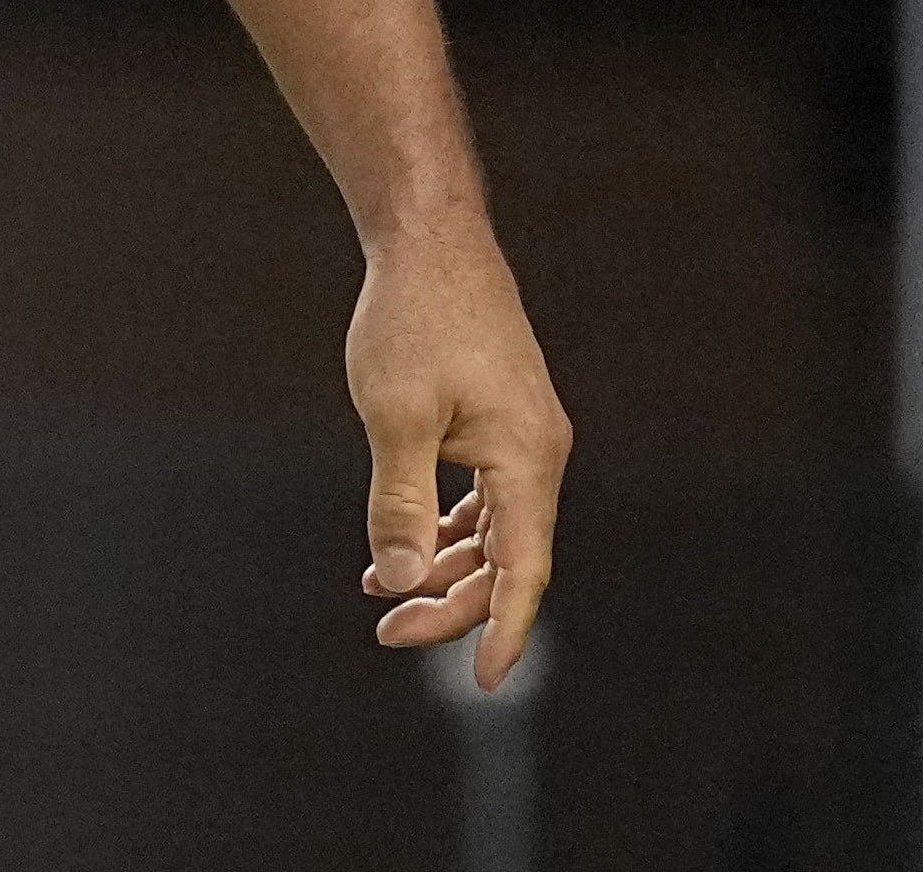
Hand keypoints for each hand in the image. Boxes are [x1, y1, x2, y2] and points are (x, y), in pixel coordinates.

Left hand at [350, 219, 567, 685]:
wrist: (431, 241)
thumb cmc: (412, 319)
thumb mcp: (393, 413)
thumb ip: (398, 500)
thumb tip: (398, 579)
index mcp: (528, 459)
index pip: (522, 571)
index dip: (501, 630)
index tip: (478, 681)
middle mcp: (540, 455)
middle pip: (507, 559)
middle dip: (452, 603)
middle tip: (387, 632)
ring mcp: (524, 439)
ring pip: (495, 531)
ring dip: (446, 568)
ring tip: (383, 596)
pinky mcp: (502, 423)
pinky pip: (484, 499)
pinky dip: (448, 528)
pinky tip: (406, 546)